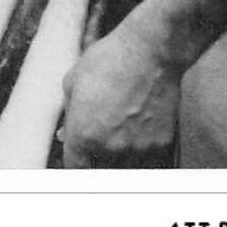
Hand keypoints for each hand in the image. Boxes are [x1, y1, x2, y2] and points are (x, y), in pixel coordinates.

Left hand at [60, 16, 181, 167]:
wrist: (151, 51)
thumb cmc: (109, 60)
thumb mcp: (74, 82)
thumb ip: (69, 115)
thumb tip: (65, 136)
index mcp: (83, 135)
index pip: (75, 169)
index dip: (75, 165)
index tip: (79, 160)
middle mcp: (110, 148)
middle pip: (100, 175)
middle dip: (96, 166)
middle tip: (97, 154)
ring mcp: (139, 149)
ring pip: (126, 174)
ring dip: (120, 166)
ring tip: (120, 146)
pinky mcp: (162, 145)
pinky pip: (149, 165)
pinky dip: (143, 159)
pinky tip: (139, 144)